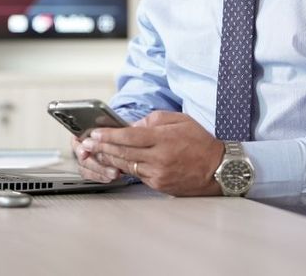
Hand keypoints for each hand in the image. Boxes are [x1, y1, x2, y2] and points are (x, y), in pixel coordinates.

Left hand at [82, 111, 224, 195]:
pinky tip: (114, 163)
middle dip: (102, 147)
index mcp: (163, 139)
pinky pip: (137, 175)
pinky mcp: (159, 185)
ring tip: (94, 153)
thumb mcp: (180, 120)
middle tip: (86, 143)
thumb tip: (132, 125)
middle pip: (123, 152)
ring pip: (126, 166)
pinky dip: (125, 168)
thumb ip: (154, 120)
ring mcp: (158, 174)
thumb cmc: (200, 141)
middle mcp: (159, 158)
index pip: (129, 136)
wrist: (219, 168)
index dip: (108, 135)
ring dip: (108, 159)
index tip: (94, 133)